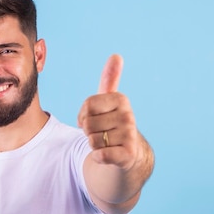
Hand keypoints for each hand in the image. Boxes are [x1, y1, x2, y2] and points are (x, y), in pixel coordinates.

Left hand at [77, 54, 140, 170]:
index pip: (87, 105)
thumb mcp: (109, 102)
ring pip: (91, 141)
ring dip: (94, 145)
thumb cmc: (112, 125)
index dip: (83, 116)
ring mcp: (130, 136)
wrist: (129, 155)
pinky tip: (108, 155)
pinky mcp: (128, 155)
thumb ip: (110, 80)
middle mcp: (128, 116)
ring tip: (107, 144)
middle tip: (102, 134)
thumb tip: (116, 55)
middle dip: (89, 132)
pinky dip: (98, 157)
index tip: (94, 119)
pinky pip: (99, 155)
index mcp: (121, 100)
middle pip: (87, 124)